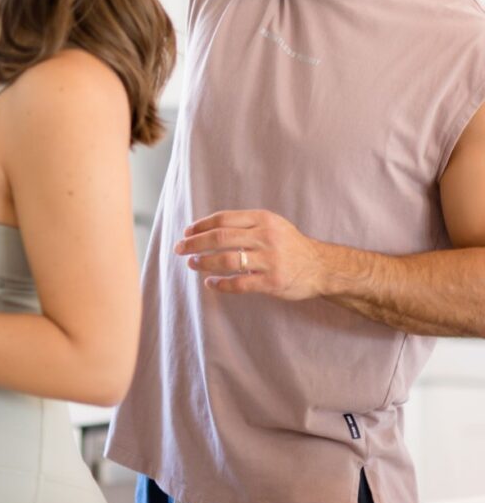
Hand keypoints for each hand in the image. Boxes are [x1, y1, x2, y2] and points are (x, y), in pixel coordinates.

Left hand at [174, 209, 328, 300]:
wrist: (321, 267)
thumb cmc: (290, 245)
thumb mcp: (271, 225)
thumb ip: (245, 224)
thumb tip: (206, 229)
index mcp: (263, 219)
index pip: (223, 219)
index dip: (201, 225)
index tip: (186, 232)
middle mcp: (266, 236)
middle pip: (221, 237)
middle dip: (195, 243)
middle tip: (179, 249)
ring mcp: (270, 260)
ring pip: (227, 260)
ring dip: (204, 262)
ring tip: (192, 264)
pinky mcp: (272, 281)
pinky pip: (239, 283)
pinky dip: (221, 284)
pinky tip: (210, 283)